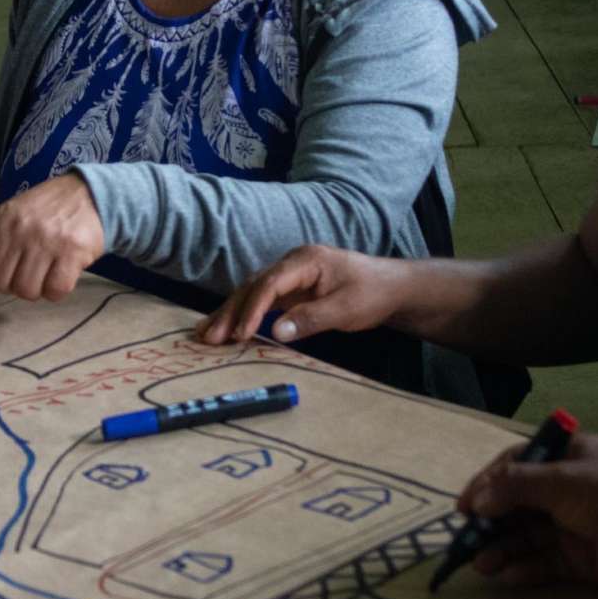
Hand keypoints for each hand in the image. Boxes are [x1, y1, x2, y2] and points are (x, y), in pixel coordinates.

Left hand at [0, 173, 104, 301]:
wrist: (91, 194)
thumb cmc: (47, 210)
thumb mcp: (14, 217)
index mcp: (2, 222)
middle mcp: (20, 231)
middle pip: (2, 283)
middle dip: (14, 283)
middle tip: (29, 267)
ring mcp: (46, 242)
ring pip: (27, 291)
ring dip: (37, 289)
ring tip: (46, 269)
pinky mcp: (71, 253)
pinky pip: (55, 291)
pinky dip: (57, 291)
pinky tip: (62, 273)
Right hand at [197, 245, 412, 345]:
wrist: (391, 287)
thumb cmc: (372, 293)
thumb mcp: (346, 309)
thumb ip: (311, 319)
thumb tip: (278, 332)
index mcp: (305, 260)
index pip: (270, 283)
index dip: (253, 309)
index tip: (241, 334)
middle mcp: (292, 264)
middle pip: (253, 286)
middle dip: (229, 312)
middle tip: (208, 338)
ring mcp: (290, 276)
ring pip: (252, 293)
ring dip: (230, 314)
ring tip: (206, 336)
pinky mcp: (291, 290)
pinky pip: (261, 300)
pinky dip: (244, 315)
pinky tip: (228, 330)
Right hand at [456, 435, 597, 595]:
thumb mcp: (561, 480)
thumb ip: (514, 487)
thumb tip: (475, 501)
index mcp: (565, 458)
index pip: (515, 467)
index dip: (486, 485)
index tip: (463, 507)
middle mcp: (566, 491)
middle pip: (516, 505)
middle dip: (490, 523)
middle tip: (466, 541)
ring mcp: (572, 527)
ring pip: (526, 537)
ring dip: (502, 548)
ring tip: (481, 564)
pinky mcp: (580, 560)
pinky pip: (543, 564)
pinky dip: (523, 569)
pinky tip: (506, 576)